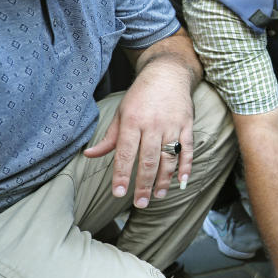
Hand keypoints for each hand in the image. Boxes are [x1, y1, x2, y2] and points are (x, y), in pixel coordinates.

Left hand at [83, 62, 193, 207]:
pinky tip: (182, 182)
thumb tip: (89, 155)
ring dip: (163, 179)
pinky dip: (186, 166)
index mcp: (132, 121)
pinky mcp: (187, 125)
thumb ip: (110, 137)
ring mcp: (172, 125)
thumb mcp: (121, 112)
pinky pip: (188, 149)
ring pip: (168, 157)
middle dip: (143, 184)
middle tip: (139, 203)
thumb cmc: (141, 95)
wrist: (167, 74)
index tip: (118, 193)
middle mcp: (153, 124)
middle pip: (148, 159)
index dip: (121, 174)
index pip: (125, 153)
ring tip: (157, 196)